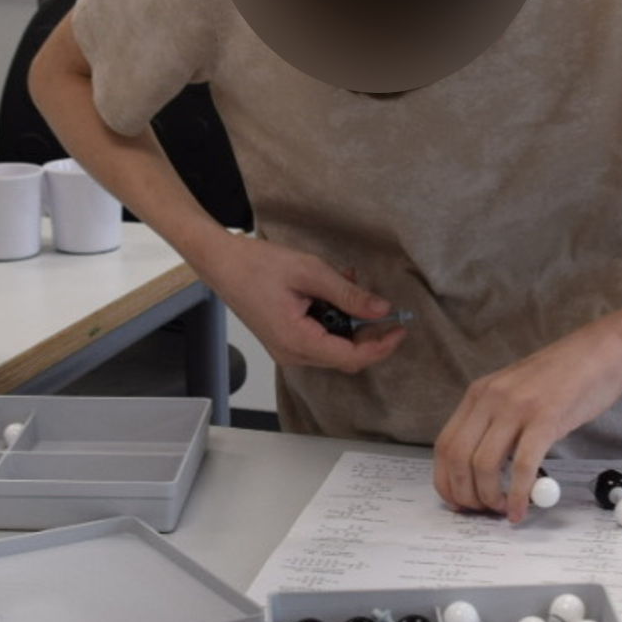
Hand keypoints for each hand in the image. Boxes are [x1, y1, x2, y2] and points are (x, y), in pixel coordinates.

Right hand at [205, 234, 405, 373]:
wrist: (221, 263)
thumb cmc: (257, 265)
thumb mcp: (310, 272)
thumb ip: (347, 294)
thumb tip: (380, 309)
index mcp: (297, 341)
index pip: (351, 357)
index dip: (381, 346)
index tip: (400, 328)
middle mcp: (292, 353)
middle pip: (345, 356)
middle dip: (368, 333)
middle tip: (380, 305)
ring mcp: (287, 349)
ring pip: (334, 347)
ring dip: (350, 322)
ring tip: (349, 284)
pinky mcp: (285, 340)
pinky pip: (320, 339)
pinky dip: (334, 320)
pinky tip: (332, 291)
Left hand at [433, 317, 621, 521]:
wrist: (603, 350)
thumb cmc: (566, 375)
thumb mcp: (517, 392)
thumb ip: (499, 422)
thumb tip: (488, 466)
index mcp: (480, 393)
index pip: (445, 445)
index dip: (445, 480)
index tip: (457, 501)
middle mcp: (491, 398)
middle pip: (458, 458)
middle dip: (465, 494)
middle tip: (481, 511)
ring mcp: (517, 408)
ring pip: (484, 465)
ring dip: (488, 497)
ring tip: (502, 510)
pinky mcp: (546, 418)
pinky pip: (522, 466)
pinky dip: (517, 494)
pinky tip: (521, 508)